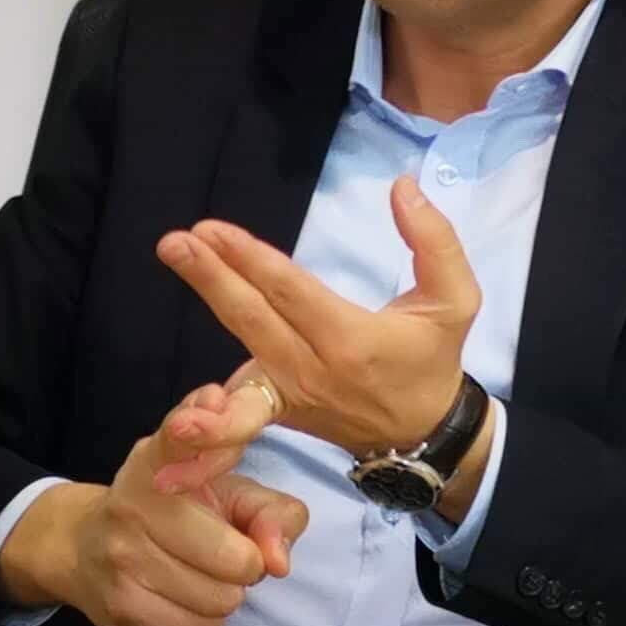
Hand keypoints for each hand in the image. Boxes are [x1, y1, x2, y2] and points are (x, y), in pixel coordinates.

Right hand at [1, 382, 309, 625]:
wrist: (81, 549)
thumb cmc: (171, 511)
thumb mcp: (223, 490)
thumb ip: (269, 510)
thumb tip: (278, 561)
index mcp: (157, 459)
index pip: (180, 435)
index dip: (199, 423)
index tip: (215, 401)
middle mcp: (134, 503)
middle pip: (236, 558)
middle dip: (246, 562)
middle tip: (228, 551)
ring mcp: (123, 559)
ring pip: (222, 599)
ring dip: (226, 592)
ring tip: (203, 572)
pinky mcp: (122, 609)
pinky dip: (206, 617)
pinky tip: (185, 593)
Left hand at [154, 173, 478, 465]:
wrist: (424, 433)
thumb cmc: (433, 358)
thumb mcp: (456, 299)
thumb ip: (434, 241)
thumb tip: (403, 186)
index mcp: (351, 340)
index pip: (290, 292)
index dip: (249, 260)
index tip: (212, 230)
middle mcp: (314, 370)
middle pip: (252, 319)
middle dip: (210, 278)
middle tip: (174, 243)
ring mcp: (290, 396)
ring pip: (237, 357)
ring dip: (200, 315)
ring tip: (169, 292)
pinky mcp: (277, 410)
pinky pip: (238, 412)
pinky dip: (208, 429)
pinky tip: (172, 438)